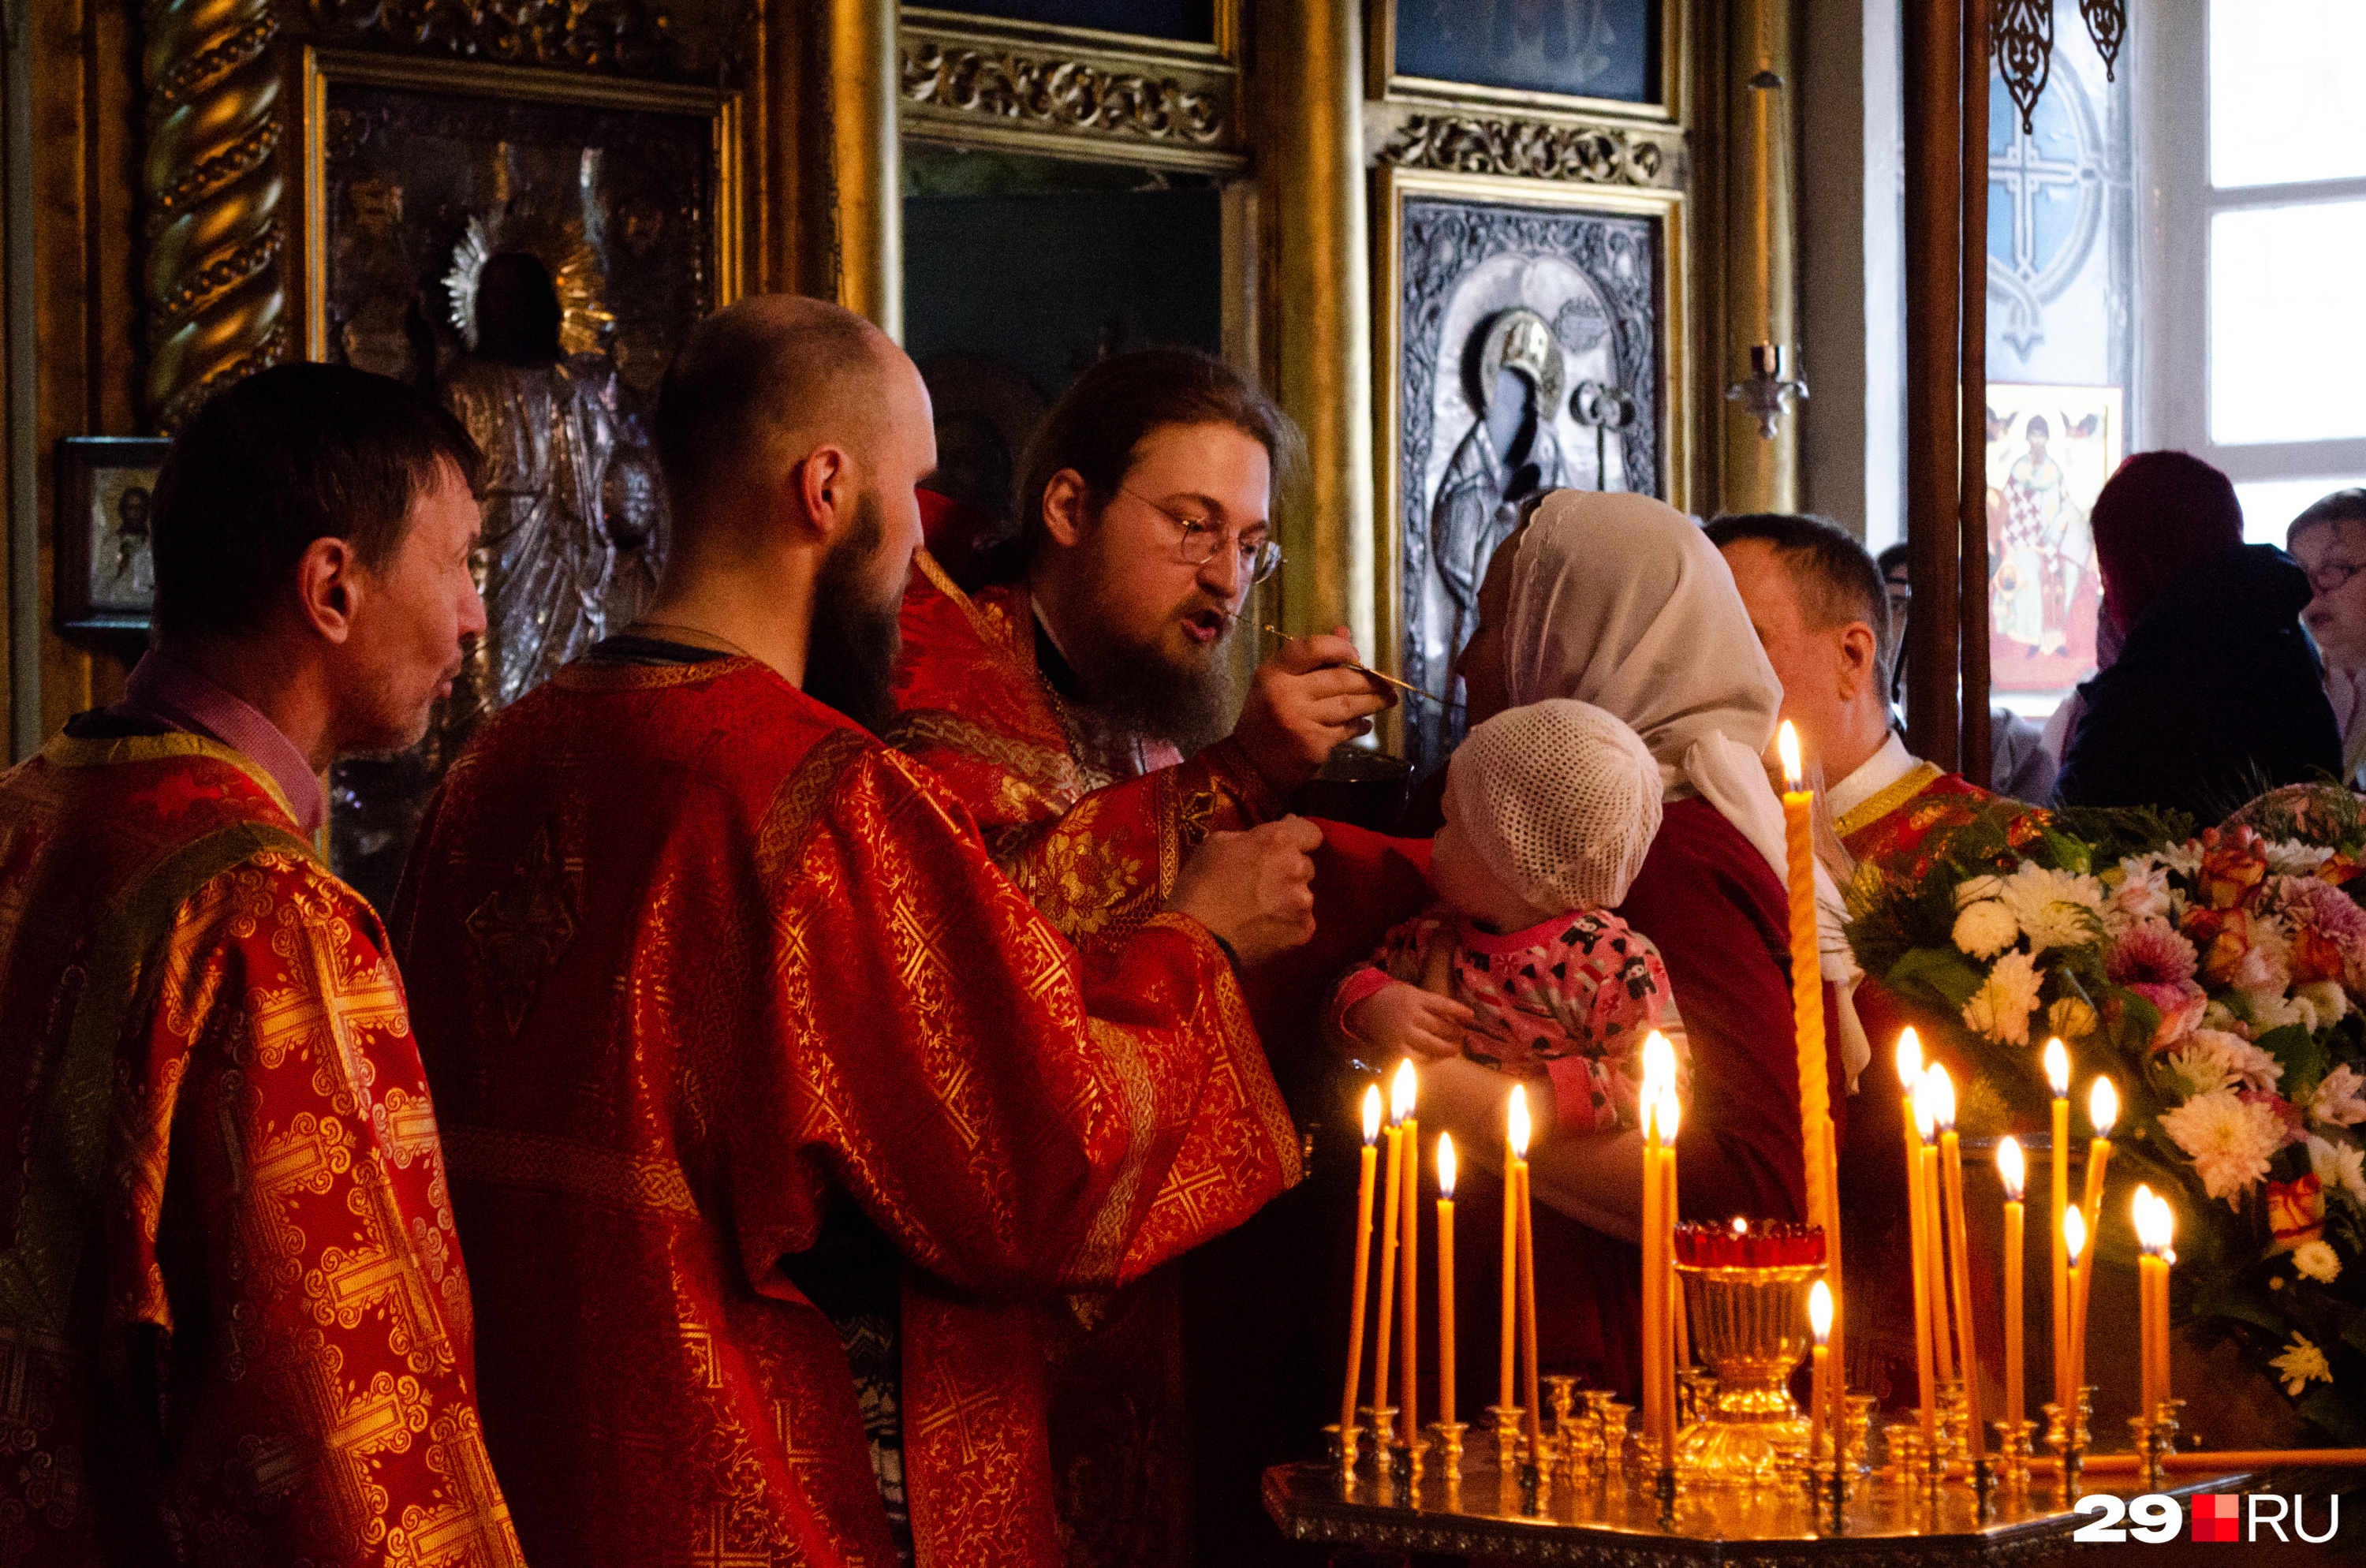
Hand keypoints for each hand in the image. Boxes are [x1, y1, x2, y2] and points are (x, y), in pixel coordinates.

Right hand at [1165, 816, 1323, 966]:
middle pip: (1305, 865)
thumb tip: (1269, 838)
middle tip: (1261, 884)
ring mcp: (1303, 902)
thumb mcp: (1216, 844)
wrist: (1195, 938)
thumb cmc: (1199, 885)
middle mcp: (1297, 867)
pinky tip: (1263, 929)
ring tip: (1259, 911)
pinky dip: (1286, 924)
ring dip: (1288, 898)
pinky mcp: (1303, 930)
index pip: (1310, 832)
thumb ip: (1251, 837)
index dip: (1299, 839)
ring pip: (1303, 894)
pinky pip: (1301, 921)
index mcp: (1277, 841)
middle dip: (1288, 871)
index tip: (1283, 849)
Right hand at [1229, 626, 1397, 794]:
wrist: (1248, 766)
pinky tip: (1364, 724)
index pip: (1312, 648)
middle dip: (1368, 680)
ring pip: (1348, 705)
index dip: (1340, 648)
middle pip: (1339, 678)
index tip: (1357, 656)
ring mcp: (1300, 719)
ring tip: (1386, 700)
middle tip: (1386, 683)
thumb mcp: (1278, 683)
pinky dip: (1359, 726)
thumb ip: (1311, 658)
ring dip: (1372, 702)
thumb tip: (1344, 632)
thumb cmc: (1265, 720)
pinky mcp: (1313, 744)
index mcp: (1273, 673)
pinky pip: (1345, 729)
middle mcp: (1285, 693)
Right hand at [1345, 980, 1473, 1059]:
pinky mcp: (1396, 1048)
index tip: (1471, 1016)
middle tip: (1462, 1035)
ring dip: (1447, 1048)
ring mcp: (1403, 1033)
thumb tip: (1455, 1016)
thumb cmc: (1392, 998)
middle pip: (1441, 1026)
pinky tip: (1435, 1058)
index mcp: (1415, 998)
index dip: (1459, 1011)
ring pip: (1432, 1044)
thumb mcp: (1412, 993)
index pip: (1443, 1004)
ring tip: (1455, 1049)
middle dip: (1456, 1033)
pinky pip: (1417, 1057)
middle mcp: (1411, 1015)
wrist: (1363, 1006)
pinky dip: (1429, 1059)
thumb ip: (1430, 1004)